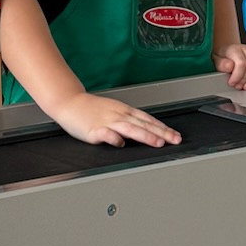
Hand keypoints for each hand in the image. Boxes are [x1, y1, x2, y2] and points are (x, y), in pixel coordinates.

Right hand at [52, 91, 182, 147]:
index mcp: (125, 111)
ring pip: (129, 128)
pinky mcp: (93, 129)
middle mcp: (119, 115)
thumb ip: (129, 121)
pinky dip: (114, 138)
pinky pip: (105, 134)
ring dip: (145, 135)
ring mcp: (107, 122)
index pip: (148, 120)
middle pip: (143, 124)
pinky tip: (120, 143)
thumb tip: (145, 131)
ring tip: (157, 143)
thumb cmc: (91, 109)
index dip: (163, 128)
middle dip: (161, 133)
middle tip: (174, 140)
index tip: (175, 135)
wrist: (70, 102)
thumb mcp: (114, 111)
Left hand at [215, 41, 245, 90]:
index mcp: (235, 49)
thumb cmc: (222, 57)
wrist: (228, 52)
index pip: (241, 63)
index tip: (232, 83)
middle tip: (238, 85)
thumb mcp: (216, 60)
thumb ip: (221, 64)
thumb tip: (229, 66)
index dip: (237, 76)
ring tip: (245, 85)